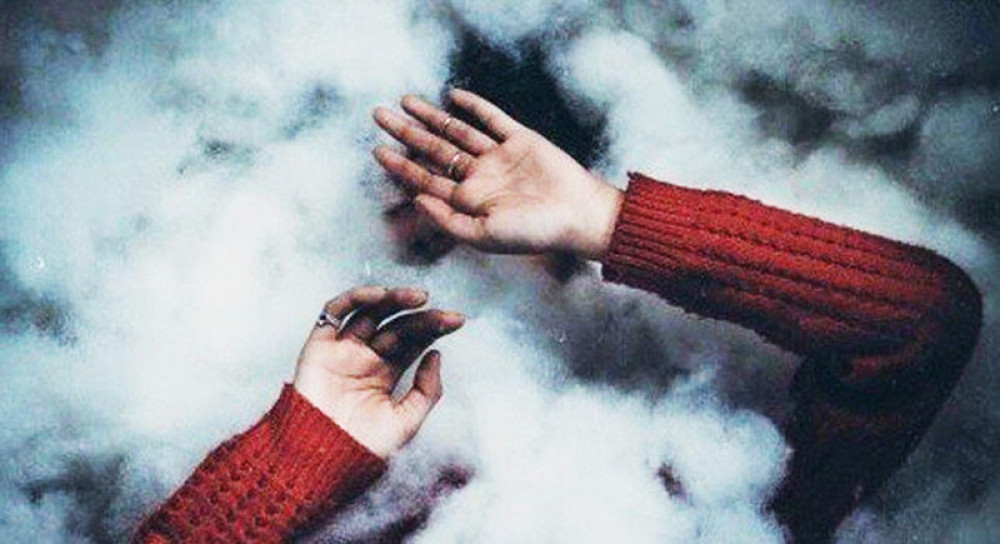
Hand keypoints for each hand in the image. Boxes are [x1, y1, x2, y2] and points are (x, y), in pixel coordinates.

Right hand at [293, 286, 464, 458]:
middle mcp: (365, 358)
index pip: (413, 342)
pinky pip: (334, 312)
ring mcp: (343, 349)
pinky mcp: (320, 345)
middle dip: (422, 317)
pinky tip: (379, 296)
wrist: (321, 459)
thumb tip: (436, 355)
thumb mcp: (407, 422)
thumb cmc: (361, 448)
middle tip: (444, 313)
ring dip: (394, 299)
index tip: (457, 321)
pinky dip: (355, 298)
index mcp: (385, 374)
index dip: (434, 328)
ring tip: (418, 297)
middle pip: (397, 326)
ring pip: (370, 313)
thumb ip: (426, 390)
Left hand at [372, 90, 623, 259]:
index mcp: (469, 201)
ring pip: (456, 131)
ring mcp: (499, 157)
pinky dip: (473, 106)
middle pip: (433, 150)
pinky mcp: (521, 140)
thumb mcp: (483, 235)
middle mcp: (480, 177)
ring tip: (404, 101)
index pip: (425, 179)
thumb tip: (415, 198)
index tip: (377, 151)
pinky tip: (453, 96)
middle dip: (405, 133)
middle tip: (377, 115)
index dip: (400, 166)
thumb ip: (447, 220)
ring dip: (431, 116)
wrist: (578, 215)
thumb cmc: (534, 233)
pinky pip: (492, 119)